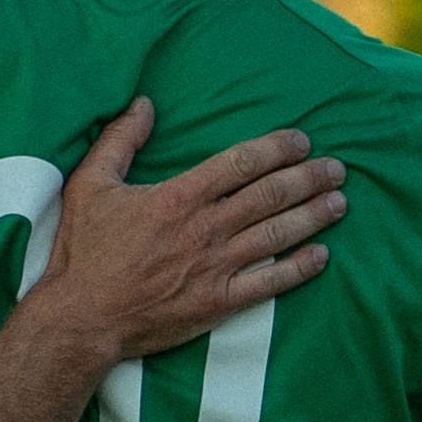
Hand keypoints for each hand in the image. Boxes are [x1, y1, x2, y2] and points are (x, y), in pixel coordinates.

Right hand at [29, 102, 344, 367]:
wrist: (81, 318)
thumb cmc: (83, 251)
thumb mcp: (90, 184)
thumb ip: (120, 140)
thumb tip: (143, 103)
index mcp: (179, 197)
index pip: (242, 163)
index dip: (277, 148)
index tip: (302, 140)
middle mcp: (205, 228)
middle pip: (270, 195)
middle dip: (309, 178)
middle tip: (337, 169)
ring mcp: (215, 266)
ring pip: (277, 234)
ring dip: (313, 216)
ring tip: (340, 202)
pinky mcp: (219, 302)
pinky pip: (270, 283)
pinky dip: (299, 268)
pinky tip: (322, 256)